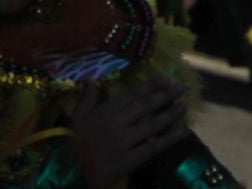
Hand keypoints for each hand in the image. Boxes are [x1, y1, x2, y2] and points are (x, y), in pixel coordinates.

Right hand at [70, 77, 188, 186]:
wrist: (66, 172)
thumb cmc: (71, 144)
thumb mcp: (76, 118)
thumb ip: (87, 98)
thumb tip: (90, 78)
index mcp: (105, 111)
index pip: (132, 95)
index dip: (150, 86)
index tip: (166, 78)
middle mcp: (117, 123)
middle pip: (146, 106)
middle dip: (166, 95)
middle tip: (182, 87)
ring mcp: (125, 141)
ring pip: (153, 124)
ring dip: (171, 114)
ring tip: (185, 105)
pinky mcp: (129, 159)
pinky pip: (153, 147)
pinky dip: (169, 139)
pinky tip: (182, 132)